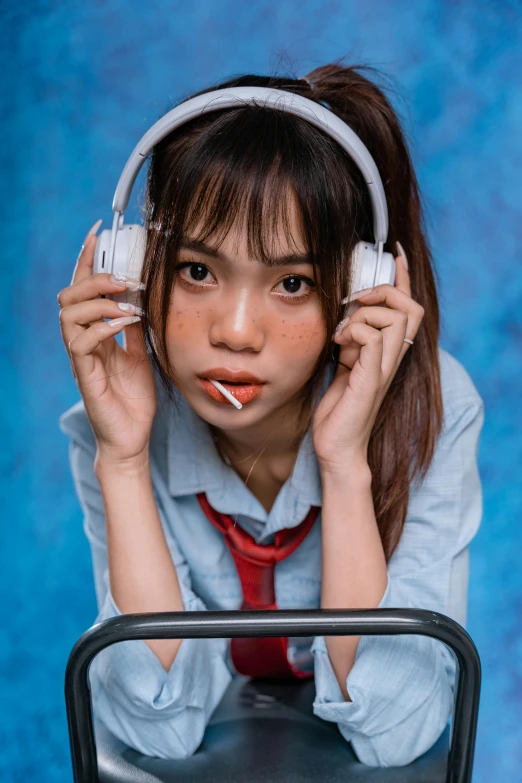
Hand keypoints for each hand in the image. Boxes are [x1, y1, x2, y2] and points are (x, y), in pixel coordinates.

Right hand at [58, 220, 156, 463]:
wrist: (131, 437)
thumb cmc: (133, 398)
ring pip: (68, 313)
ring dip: (98, 301)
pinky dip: (102, 326)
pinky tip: (125, 324)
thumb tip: (142, 296)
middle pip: (69, 295)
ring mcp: (80, 357)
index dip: (87, 258)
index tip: (99, 231)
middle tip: (123, 277)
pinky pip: (81, 341)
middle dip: (94, 277)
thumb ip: (137, 327)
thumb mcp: (142, 353)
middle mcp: (82, 340)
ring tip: (126, 302)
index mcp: (94, 331)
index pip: (83, 287)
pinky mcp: (85, 374)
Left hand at [312, 242, 424, 470]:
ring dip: (362, 315)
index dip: (403, 279)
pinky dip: (353, 332)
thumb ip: (352, 342)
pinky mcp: (370, 381)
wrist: (337, 449)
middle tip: (352, 302)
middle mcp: (392, 359)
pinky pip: (372, 338)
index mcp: (387, 353)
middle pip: (410, 307)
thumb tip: (346, 316)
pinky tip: (338, 346)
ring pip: (394, 319)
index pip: (408, 308)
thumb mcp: (345, 366)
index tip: (393, 254)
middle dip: (381, 292)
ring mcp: (383, 370)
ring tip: (340, 334)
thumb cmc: (339, 410)